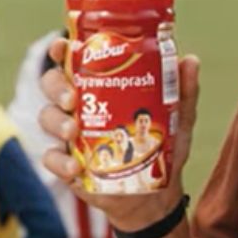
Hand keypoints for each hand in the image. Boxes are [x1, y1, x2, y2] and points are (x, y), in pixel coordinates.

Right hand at [38, 38, 200, 229]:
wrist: (156, 193)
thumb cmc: (163, 146)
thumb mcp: (178, 118)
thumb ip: (184, 91)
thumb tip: (190, 60)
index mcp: (101, 86)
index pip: (74, 60)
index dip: (62, 49)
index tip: (63, 45)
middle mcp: (81, 105)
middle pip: (52, 84)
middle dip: (56, 86)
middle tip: (72, 97)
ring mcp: (70, 135)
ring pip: (47, 117)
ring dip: (56, 121)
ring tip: (74, 131)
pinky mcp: (67, 164)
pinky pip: (50, 158)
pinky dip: (59, 161)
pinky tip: (75, 167)